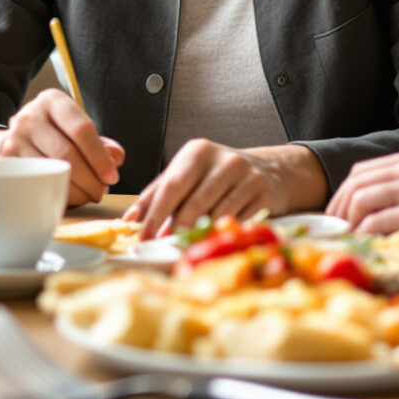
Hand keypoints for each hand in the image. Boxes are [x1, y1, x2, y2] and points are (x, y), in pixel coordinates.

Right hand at [0, 89, 124, 205]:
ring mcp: (13, 138)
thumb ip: (101, 143)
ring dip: (75, 191)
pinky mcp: (4, 160)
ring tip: (88, 195)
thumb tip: (116, 158)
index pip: (81, 129)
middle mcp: (29, 116)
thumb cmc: (54, 135)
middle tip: (101, 190)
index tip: (112, 176)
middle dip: (90, 178)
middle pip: (67, 154)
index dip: (100, 157)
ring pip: (50, 172)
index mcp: (52, 101)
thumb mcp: (76, 128)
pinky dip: (55, 194)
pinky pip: (35, 183)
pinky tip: (66, 195)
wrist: (15, 139)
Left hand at [124, 139, 297, 238]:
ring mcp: (248, 176)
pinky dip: (226, 233)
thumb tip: (130, 220)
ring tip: (189, 247)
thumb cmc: (217, 176)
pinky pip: (242, 220)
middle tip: (165, 245)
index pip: (172, 185)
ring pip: (219, 213)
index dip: (156, 214)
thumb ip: (157, 194)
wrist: (269, 170)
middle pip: (195, 201)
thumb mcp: (187, 174)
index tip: (144, 236)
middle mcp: (224, 161)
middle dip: (177, 227)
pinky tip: (217, 241)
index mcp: (198, 152)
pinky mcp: (265, 193)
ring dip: (202, 234)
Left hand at [327, 144, 398, 266]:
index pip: (365, 170)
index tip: (338, 213)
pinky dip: (365, 236)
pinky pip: (378, 223)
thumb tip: (376, 208)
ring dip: (349, 222)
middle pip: (358, 183)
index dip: (344, 193)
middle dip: (340, 208)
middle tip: (336, 230)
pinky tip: (366, 247)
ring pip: (363, 201)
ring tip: (350, 240)